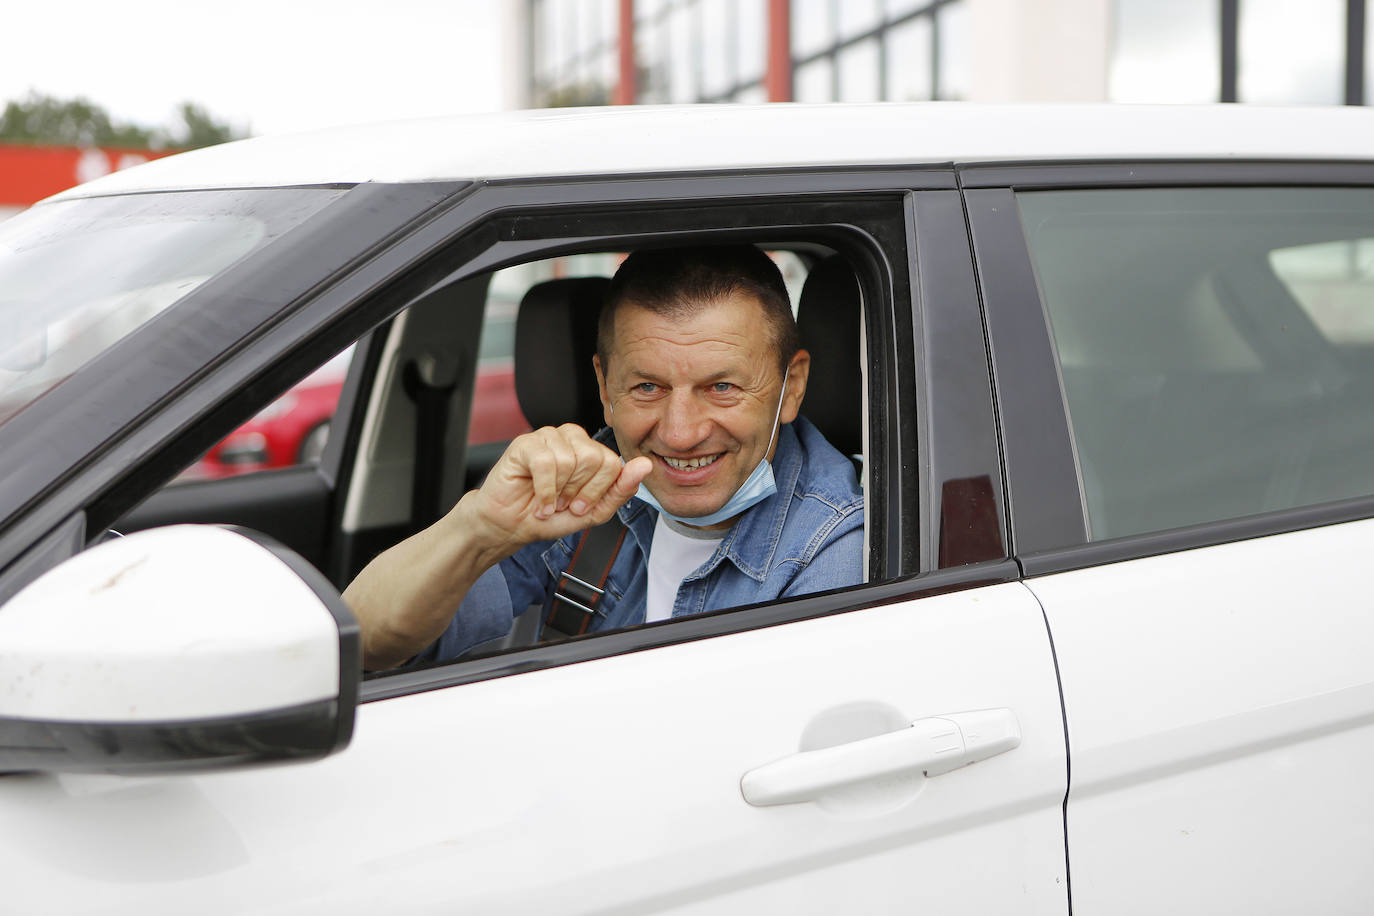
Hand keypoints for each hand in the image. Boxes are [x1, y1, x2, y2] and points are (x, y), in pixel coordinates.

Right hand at [461, 423, 651, 550]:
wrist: (512, 527)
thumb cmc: (551, 516)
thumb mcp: (594, 512)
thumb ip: (621, 489)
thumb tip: (645, 465)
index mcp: (591, 451)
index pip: (612, 462)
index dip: (597, 491)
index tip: (580, 506)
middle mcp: (572, 438)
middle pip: (594, 458)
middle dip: (578, 491)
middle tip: (563, 503)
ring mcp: (548, 437)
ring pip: (569, 460)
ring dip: (558, 492)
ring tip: (549, 500)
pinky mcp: (525, 443)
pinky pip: (546, 462)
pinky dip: (544, 490)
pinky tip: (538, 500)